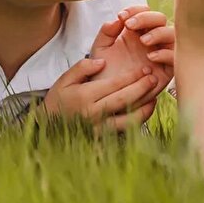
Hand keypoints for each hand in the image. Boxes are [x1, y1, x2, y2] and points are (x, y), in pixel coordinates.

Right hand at [43, 58, 157, 129]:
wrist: (48, 128)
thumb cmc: (58, 100)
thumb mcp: (65, 79)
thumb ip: (82, 67)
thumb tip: (103, 62)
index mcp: (84, 96)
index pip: (114, 84)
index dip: (132, 76)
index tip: (144, 70)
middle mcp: (93, 114)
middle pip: (124, 100)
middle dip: (142, 88)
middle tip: (154, 79)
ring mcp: (99, 129)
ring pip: (128, 120)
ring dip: (144, 108)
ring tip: (155, 97)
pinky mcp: (102, 139)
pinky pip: (124, 131)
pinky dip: (138, 122)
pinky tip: (145, 111)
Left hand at [90, 6, 173, 101]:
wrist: (104, 99)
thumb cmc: (103, 74)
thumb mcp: (100, 49)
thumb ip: (106, 32)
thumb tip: (118, 19)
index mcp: (136, 32)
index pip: (144, 12)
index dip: (136, 10)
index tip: (121, 16)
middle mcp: (150, 41)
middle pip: (160, 19)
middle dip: (147, 18)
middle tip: (130, 25)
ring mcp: (160, 54)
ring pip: (172, 34)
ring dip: (159, 33)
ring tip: (144, 40)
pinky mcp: (166, 71)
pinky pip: (175, 58)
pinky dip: (166, 53)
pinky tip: (151, 57)